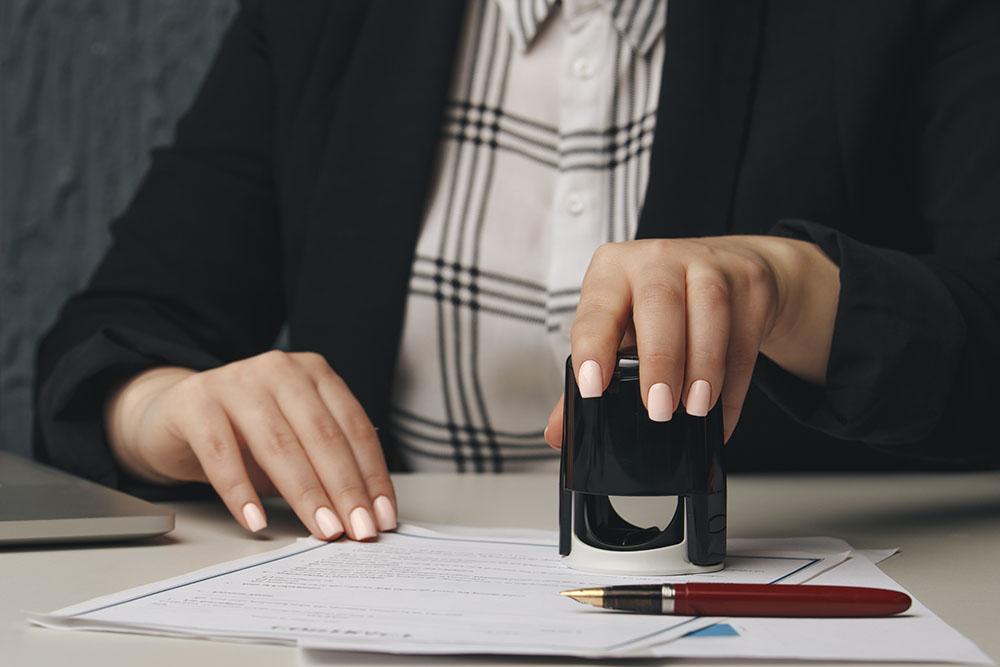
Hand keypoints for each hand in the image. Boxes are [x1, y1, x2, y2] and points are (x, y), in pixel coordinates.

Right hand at [104, 351, 396, 540]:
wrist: (173, 413)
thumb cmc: (244, 432)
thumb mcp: (294, 436)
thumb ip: (326, 461)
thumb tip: (365, 510)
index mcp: (315, 373)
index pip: (354, 427)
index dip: (372, 474)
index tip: (383, 516)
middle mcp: (280, 370)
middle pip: (322, 436)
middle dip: (346, 489)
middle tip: (359, 530)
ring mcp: (237, 381)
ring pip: (280, 445)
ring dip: (306, 494)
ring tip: (323, 530)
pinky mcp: (197, 402)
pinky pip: (223, 453)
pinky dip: (241, 492)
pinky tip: (255, 521)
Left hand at [543, 236, 838, 445]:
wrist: (725, 267)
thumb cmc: (656, 306)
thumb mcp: (619, 329)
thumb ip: (588, 377)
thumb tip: (557, 432)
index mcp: (612, 270)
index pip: (598, 307)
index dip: (593, 346)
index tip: (592, 387)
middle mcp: (657, 259)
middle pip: (660, 301)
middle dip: (659, 359)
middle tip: (657, 409)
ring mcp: (708, 265)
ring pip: (710, 310)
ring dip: (703, 366)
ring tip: (694, 409)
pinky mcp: (749, 282)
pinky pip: (744, 335)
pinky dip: (735, 383)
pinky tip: (721, 415)